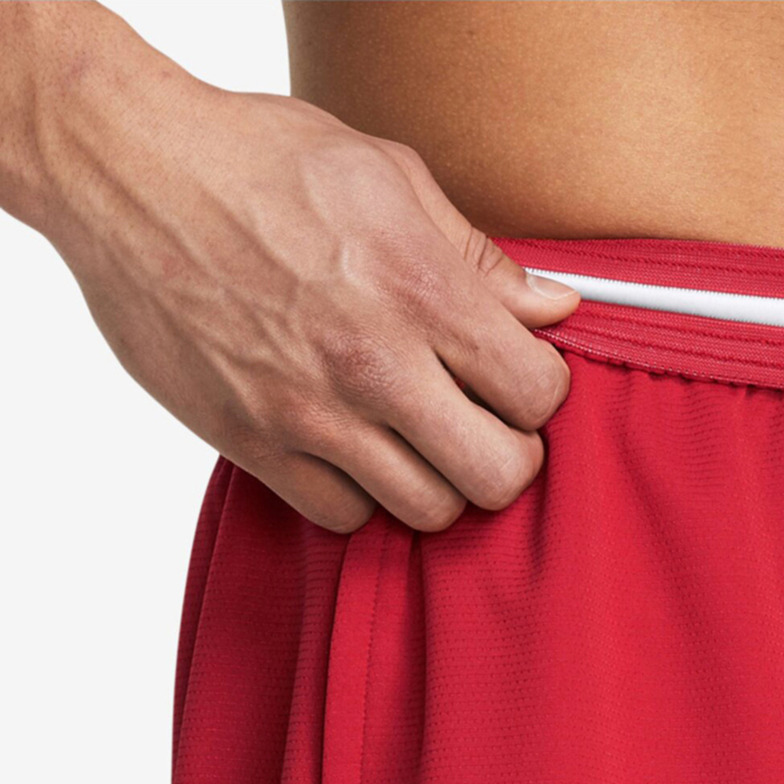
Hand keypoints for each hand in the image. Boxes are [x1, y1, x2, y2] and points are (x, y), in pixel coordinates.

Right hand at [32, 27, 578, 532]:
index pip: (536, 395)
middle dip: (504, 456)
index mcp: (419, 289)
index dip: (540, 394)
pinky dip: (358, 497)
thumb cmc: (254, 160)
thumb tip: (553, 309)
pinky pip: (342, 518)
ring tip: (414, 438)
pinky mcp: (253, 444)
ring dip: (434, 482)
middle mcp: (372, 362)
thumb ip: (477, 255)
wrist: (126, 173)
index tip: (516, 380)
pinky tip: (352, 449)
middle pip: (496, 476)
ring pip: (426, 511)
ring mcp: (310, 413)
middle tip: (481, 426)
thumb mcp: (386, 175)